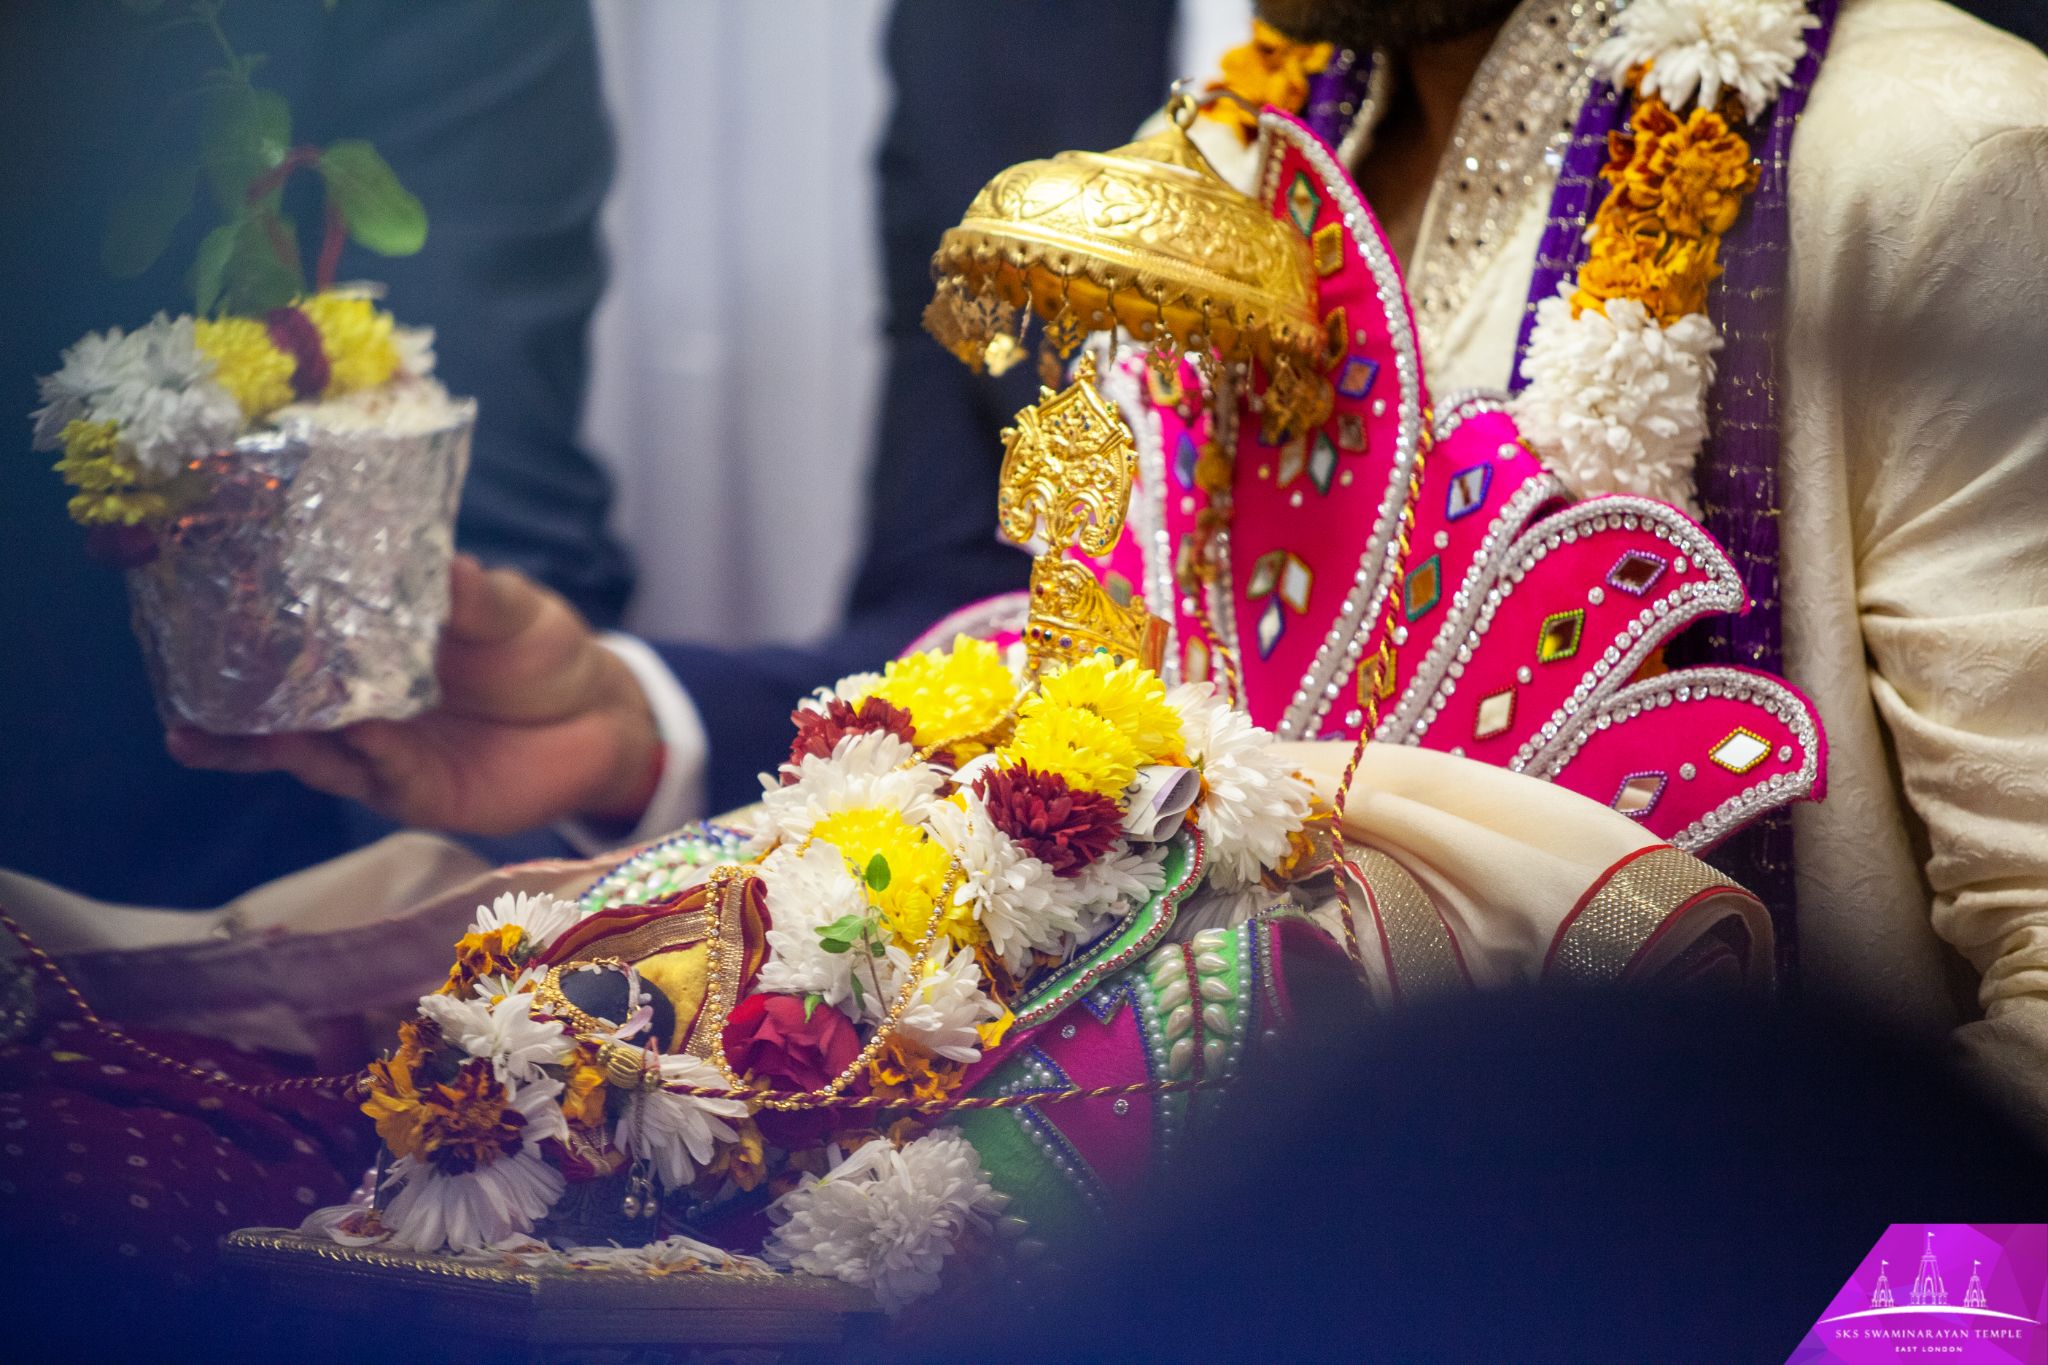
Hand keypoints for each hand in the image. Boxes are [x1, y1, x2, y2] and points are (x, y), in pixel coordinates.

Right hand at [168, 555, 661, 834]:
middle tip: (174, 687)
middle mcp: (359, 700)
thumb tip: (445, 562)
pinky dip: (358, 754)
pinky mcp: (413, 792)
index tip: (194, 609)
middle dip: (225, 700)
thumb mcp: (511, 611)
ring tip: (206, 730)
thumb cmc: (541, 651)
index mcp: (371, 644)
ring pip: (306, 749)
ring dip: (263, 741)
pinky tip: (344, 732)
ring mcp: (380, 750)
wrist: (600, 719)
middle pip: (276, 704)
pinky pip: (375, 774)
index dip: (247, 628)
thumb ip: (474, 596)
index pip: (296, 636)